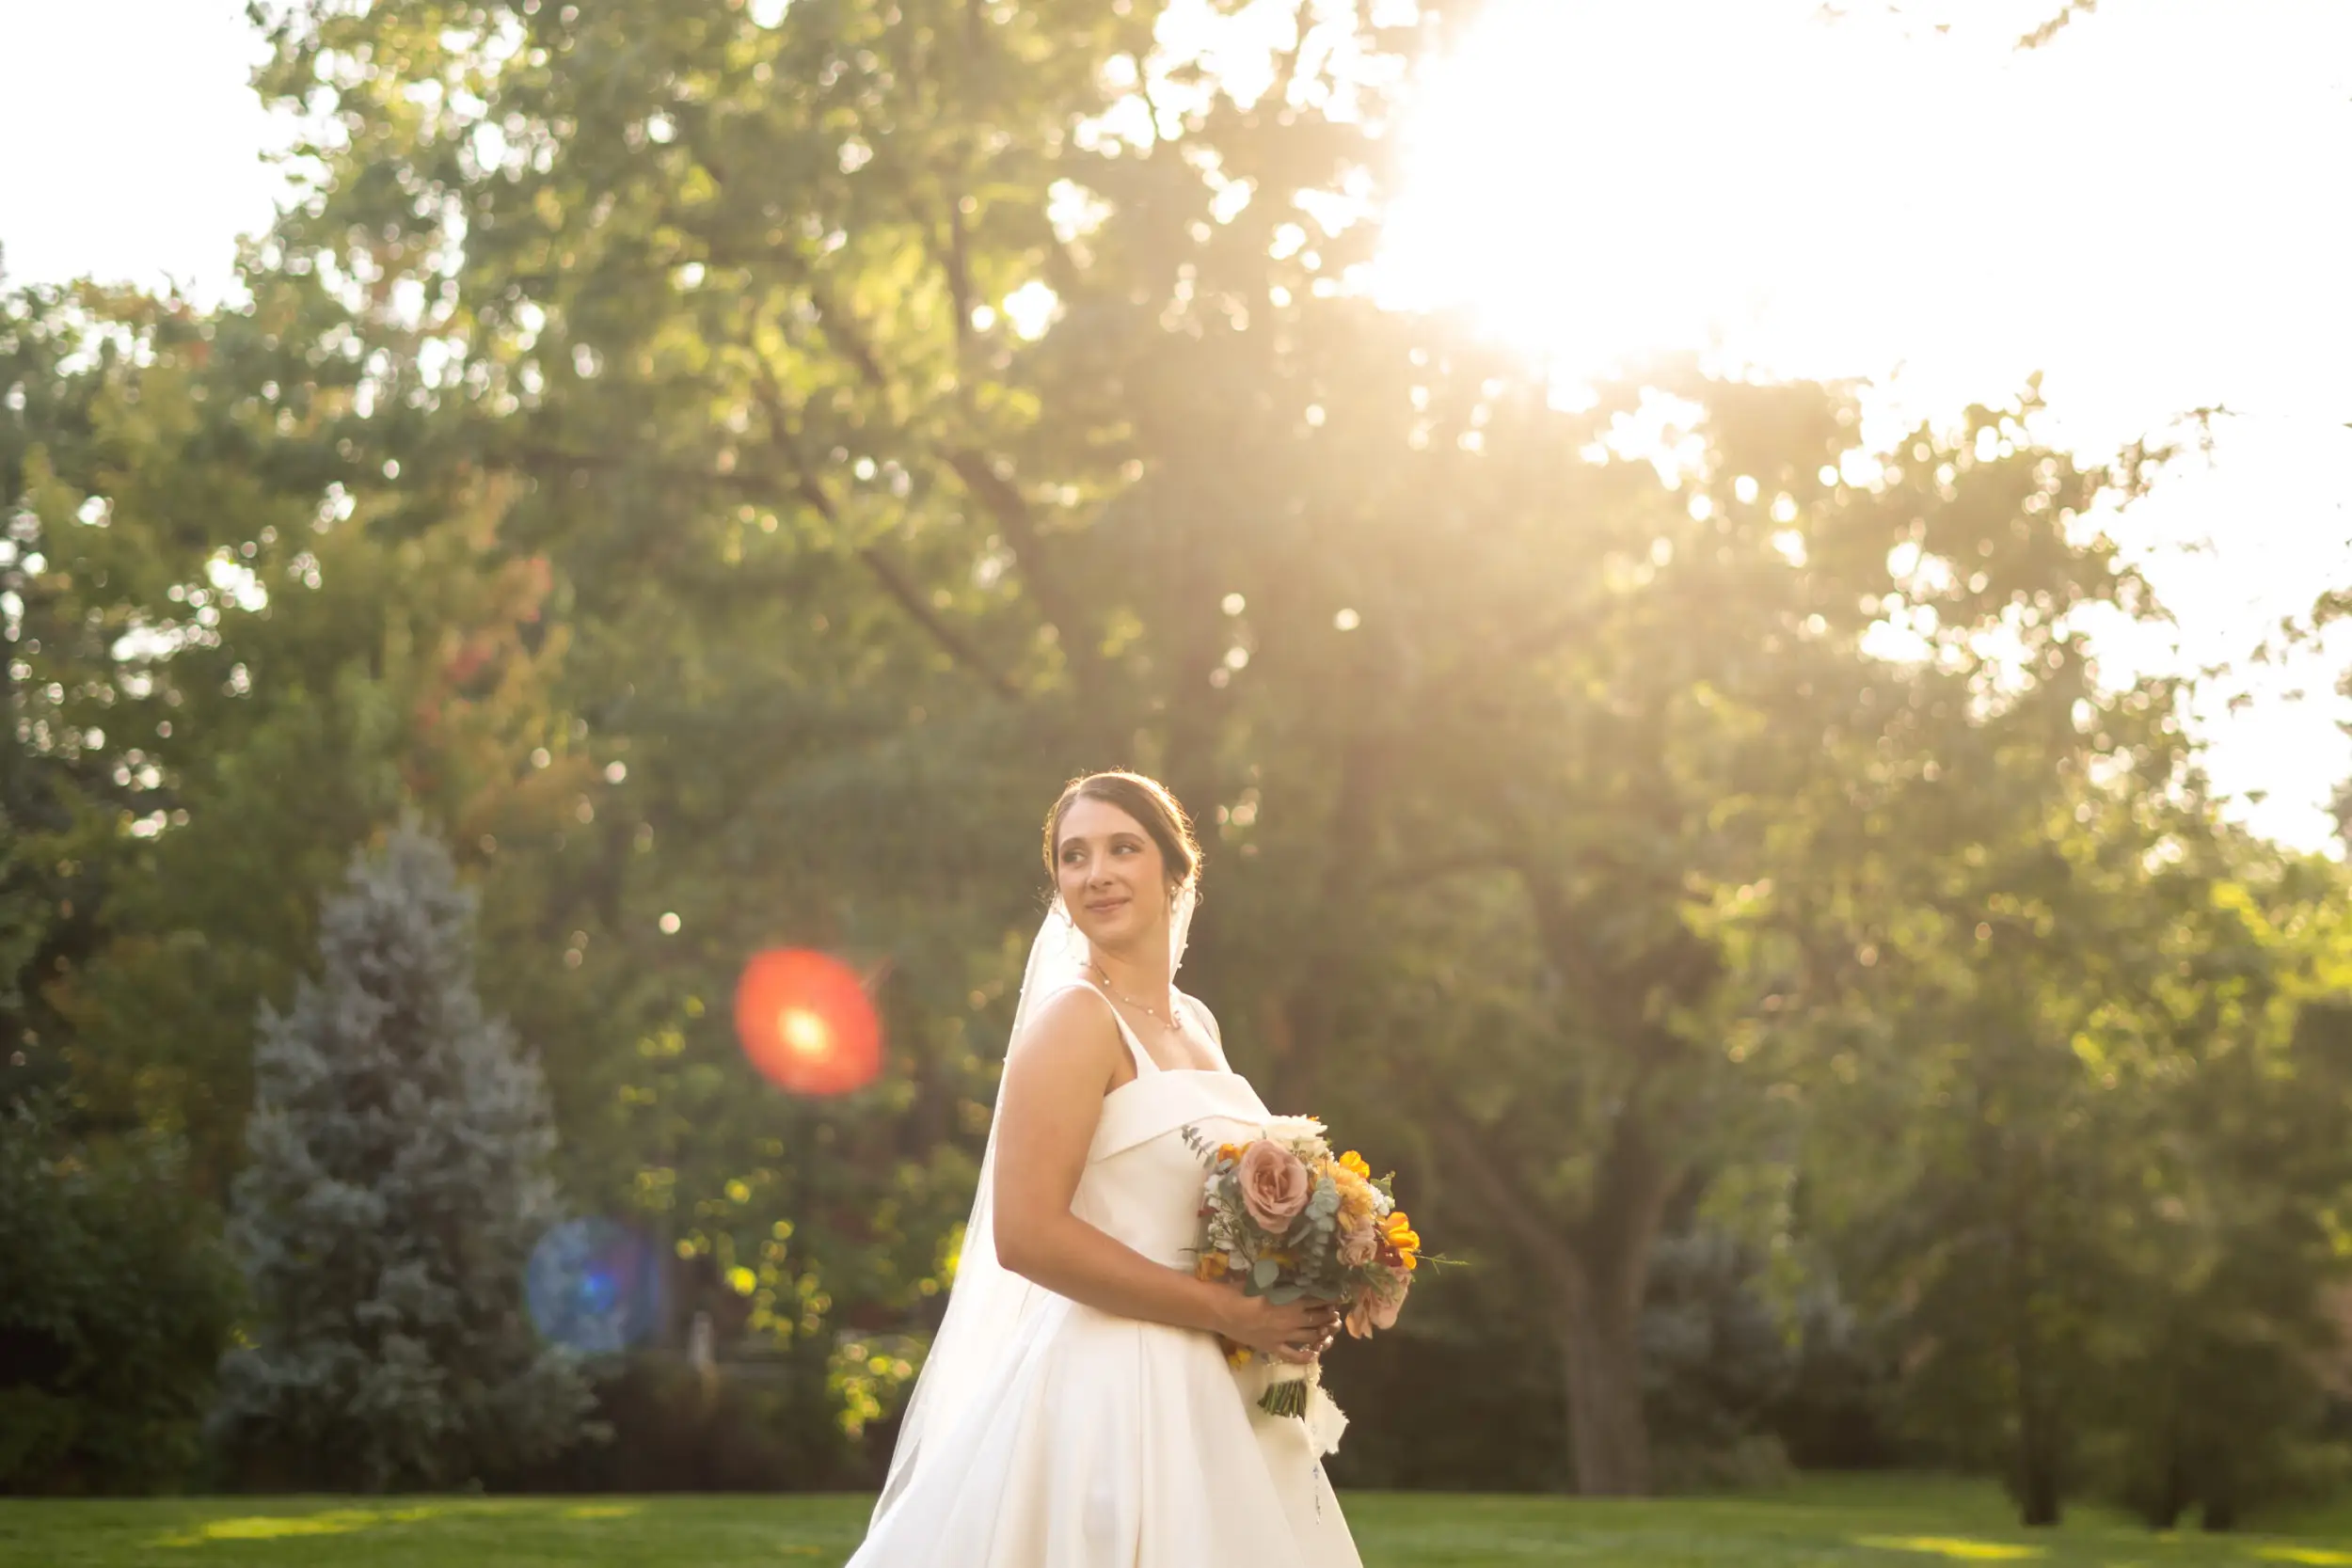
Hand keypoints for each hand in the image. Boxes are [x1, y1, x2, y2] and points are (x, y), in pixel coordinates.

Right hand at [1215, 1290, 1341, 1364]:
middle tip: (1335, 1314)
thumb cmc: (1240, 1291)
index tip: (1336, 1297)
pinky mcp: (1273, 1348)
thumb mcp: (1263, 1280)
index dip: (1328, 1300)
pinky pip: (1293, 1356)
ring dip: (1322, 1334)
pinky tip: (1314, 1354)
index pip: (1317, 1301)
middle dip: (1329, 1317)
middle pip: (1317, 1320)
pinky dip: (1305, 1356)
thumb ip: (1281, 1282)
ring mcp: (1283, 1337)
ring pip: (1310, 1337)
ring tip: (1329, 1330)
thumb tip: (1293, 1278)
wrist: (1221, 1311)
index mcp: (1290, 1302)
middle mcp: (1291, 1321)